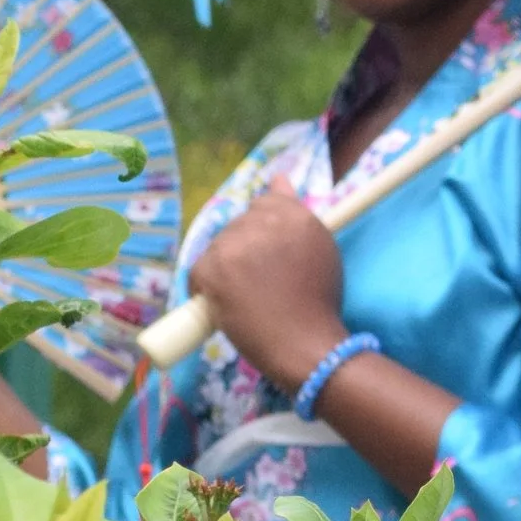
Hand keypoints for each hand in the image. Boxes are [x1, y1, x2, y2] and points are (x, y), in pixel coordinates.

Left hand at [193, 189, 346, 396]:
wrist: (306, 344)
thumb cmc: (319, 303)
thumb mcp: (321, 248)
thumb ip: (297, 213)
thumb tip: (278, 176)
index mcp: (293, 214)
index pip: (266, 202)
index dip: (264, 231)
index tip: (268, 253)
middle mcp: (261, 222)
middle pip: (240, 224)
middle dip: (247, 249)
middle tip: (263, 283)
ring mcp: (234, 245)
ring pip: (220, 247)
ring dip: (228, 267)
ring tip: (248, 296)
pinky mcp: (211, 270)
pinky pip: (199, 271)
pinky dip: (206, 288)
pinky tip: (224, 303)